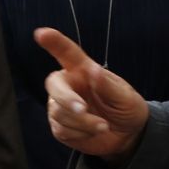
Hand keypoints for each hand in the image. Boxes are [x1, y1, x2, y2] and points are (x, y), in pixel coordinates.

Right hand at [36, 27, 148, 162]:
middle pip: (54, 85)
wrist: (128, 135)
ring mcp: (61, 106)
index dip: (54, 43)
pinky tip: (93, 132)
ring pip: (59, 112)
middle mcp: (69, 85)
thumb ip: (108, 86)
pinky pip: (61, 130)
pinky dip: (80, 134)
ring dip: (83, 122)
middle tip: (83, 109)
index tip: (41, 33)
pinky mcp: (60, 126)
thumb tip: (94, 71)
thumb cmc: (126, 108)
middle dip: (66, 98)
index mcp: (84, 71)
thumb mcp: (125, 97)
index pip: (67, 53)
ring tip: (103, 126)